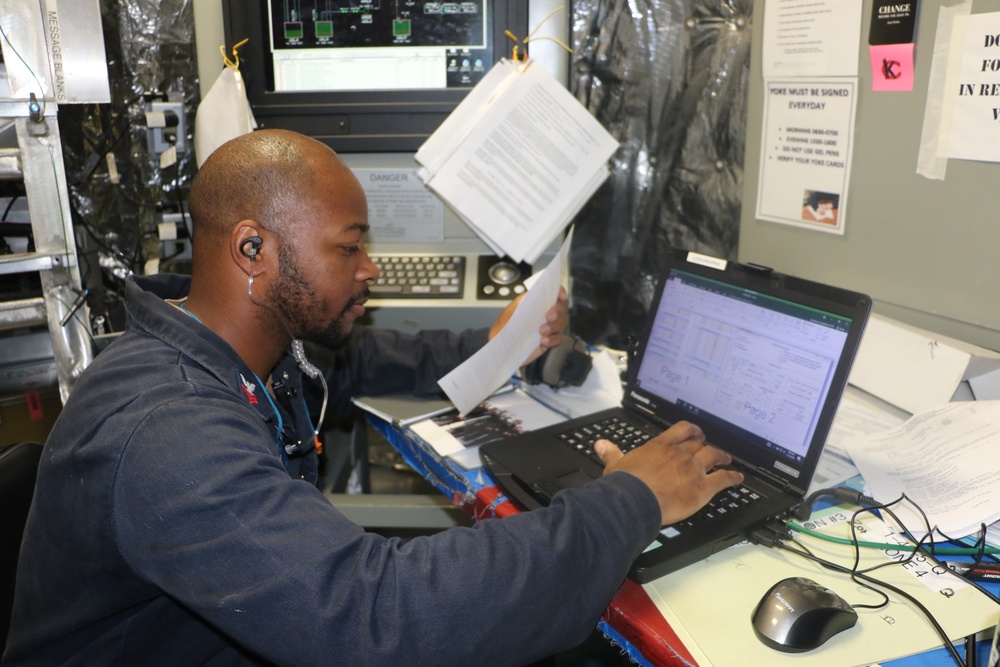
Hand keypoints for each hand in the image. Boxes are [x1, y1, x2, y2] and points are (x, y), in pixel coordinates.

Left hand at [489, 286, 568, 365]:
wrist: (501, 350)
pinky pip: (558, 338)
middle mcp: (544, 313)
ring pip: (562, 322)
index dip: (559, 292)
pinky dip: (552, 339)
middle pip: (562, 308)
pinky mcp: (549, 341)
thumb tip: (532, 293)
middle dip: (558, 311)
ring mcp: (548, 327)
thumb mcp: (509, 313)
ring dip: (555, 326)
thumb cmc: (503, 329)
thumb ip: (521, 302)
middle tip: (549, 317)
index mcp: (535, 303)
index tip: (560, 297)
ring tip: (542, 331)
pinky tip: (543, 341)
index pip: (552, 293)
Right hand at [595, 421, 743, 525]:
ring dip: (721, 457)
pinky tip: (738, 479)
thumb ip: (611, 452)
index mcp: (660, 447)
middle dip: (705, 443)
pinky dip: (732, 478)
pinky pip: (723, 479)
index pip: (681, 430)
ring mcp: (693, 469)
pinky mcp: (703, 488)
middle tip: (709, 445)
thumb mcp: (615, 464)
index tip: (694, 432)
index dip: (691, 430)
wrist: (634, 501)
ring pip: (713, 456)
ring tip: (727, 459)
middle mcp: (679, 455)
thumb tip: (601, 444)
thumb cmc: (625, 485)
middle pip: (698, 443)